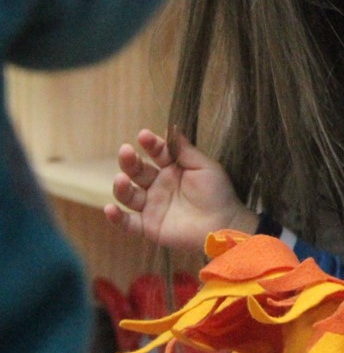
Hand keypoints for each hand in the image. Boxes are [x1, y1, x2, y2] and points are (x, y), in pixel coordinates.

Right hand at [103, 128, 258, 250]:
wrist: (223, 224)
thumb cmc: (217, 193)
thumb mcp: (203, 167)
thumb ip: (185, 150)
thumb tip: (171, 126)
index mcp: (172, 169)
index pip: (156, 153)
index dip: (150, 144)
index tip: (144, 136)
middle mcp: (158, 185)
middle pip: (138, 171)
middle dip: (130, 161)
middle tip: (126, 151)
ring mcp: (152, 205)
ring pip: (129, 195)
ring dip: (121, 187)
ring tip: (120, 179)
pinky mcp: (149, 226)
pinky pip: (128, 223)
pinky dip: (116, 218)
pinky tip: (110, 209)